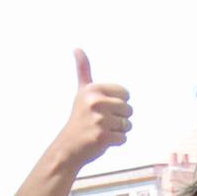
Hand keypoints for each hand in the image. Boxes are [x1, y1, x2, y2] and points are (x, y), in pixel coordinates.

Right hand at [54, 49, 132, 169]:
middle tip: (102, 123)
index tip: (103, 109)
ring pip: (127, 125)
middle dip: (120, 119)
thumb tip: (77, 48)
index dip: (118, 104)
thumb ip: (83, 70)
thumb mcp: (82, 92)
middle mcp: (96, 102)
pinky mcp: (103, 137)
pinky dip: (116, 142)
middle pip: (129, 109)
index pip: (126, 94)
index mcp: (93, 89)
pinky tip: (102, 141)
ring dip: (118, 131)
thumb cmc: (80, 119)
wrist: (68, 147)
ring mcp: (99, 120)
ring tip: (102, 131)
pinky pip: (123, 138)